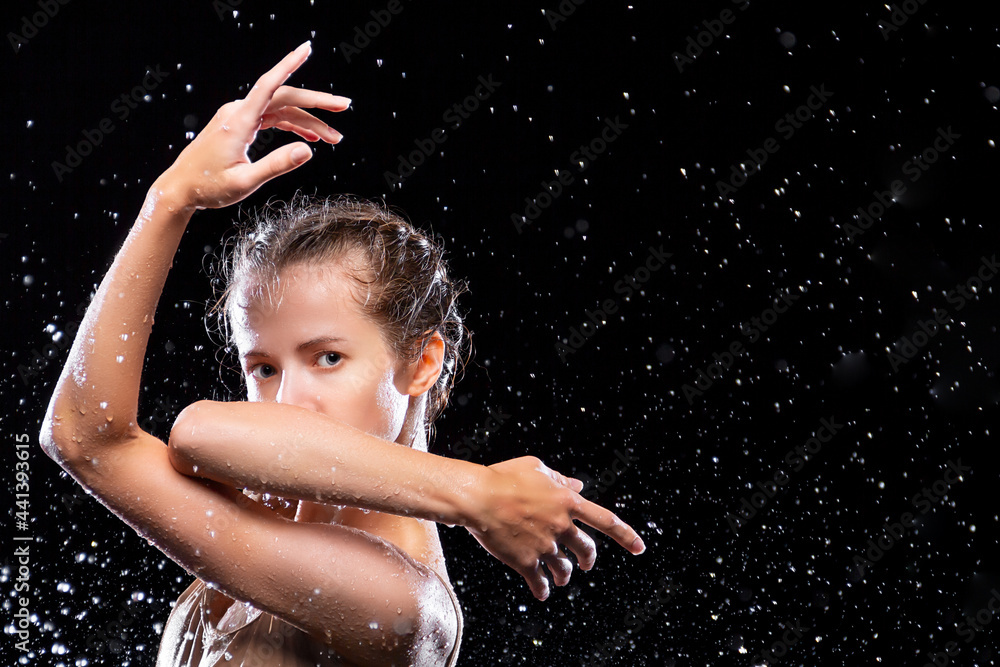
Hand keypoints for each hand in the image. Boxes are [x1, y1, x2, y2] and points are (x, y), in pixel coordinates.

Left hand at [151, 41, 348, 210]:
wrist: (180, 187)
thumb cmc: (208, 186)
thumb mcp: (245, 181)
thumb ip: (277, 165)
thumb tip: (308, 150)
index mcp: (239, 122)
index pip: (268, 85)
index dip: (288, 65)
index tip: (306, 49)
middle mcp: (239, 113)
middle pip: (284, 98)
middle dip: (316, 103)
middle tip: (344, 106)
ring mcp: (239, 117)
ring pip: (281, 110)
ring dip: (308, 121)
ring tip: (334, 137)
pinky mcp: (240, 125)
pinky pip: (272, 119)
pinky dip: (293, 125)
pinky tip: (311, 137)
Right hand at [464, 456, 644, 600]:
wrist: (478, 498)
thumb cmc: (503, 477)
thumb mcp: (536, 468)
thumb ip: (560, 479)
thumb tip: (579, 486)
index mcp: (568, 502)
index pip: (606, 521)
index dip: (626, 536)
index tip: (640, 548)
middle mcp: (561, 526)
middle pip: (586, 550)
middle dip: (587, 560)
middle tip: (584, 564)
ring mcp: (545, 546)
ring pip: (564, 569)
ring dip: (564, 575)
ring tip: (561, 579)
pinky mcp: (525, 562)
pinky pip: (539, 582)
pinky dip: (542, 589)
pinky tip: (542, 593)